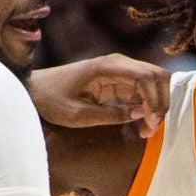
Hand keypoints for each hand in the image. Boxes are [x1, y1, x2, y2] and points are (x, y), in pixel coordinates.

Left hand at [32, 55, 170, 136]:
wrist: (36, 90)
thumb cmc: (52, 100)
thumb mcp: (78, 114)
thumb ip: (110, 115)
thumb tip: (140, 114)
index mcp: (108, 67)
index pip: (146, 77)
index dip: (154, 101)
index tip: (150, 123)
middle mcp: (118, 64)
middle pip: (156, 76)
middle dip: (160, 103)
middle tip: (152, 129)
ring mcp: (119, 71)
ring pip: (152, 84)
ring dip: (155, 106)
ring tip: (147, 131)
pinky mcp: (117, 81)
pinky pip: (141, 92)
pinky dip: (146, 107)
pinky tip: (141, 126)